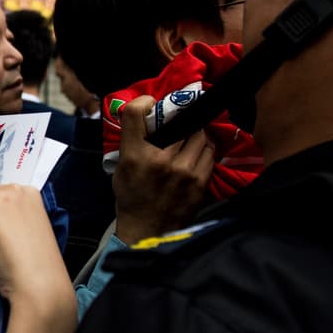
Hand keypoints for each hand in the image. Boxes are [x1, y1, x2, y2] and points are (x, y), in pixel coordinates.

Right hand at [113, 95, 214, 244]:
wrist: (147, 229)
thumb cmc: (132, 196)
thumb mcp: (122, 166)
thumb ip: (132, 140)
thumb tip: (147, 112)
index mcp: (135, 155)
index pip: (136, 113)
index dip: (144, 102)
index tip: (150, 105)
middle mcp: (160, 160)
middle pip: (179, 120)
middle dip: (179, 119)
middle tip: (177, 122)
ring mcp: (184, 171)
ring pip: (199, 135)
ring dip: (195, 134)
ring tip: (188, 138)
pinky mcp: (200, 182)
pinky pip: (209, 153)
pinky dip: (203, 150)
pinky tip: (195, 154)